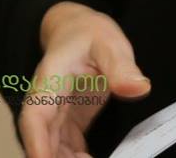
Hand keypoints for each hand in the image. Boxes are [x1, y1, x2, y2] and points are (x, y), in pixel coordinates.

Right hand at [18, 3, 149, 157]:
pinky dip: (75, 157)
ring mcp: (56, 115)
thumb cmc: (88, 34)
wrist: (79, 31)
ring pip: (53, 147)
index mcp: (49, 83)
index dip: (38, 144)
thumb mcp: (108, 44)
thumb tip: (139, 88)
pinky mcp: (68, 122)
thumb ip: (121, 67)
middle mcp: (45, 104)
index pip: (36, 118)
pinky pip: (66, 146)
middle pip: (43, 140)